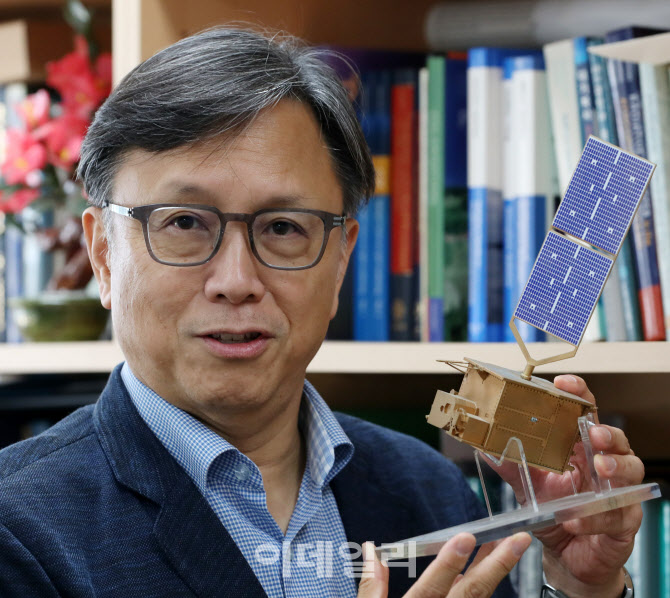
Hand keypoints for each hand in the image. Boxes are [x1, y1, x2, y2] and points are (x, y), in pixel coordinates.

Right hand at [356, 532, 530, 597]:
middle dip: (496, 565)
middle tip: (516, 541)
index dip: (449, 563)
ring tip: (509, 547)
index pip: (432, 588)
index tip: (465, 538)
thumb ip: (371, 587)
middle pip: (471, 594)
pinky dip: (486, 594)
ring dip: (496, 575)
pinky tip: (492, 576)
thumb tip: (369, 549)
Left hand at [492, 374, 643, 597]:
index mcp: (580, 450)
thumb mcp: (528, 486)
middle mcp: (604, 465)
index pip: (585, 414)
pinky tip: (575, 519)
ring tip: (599, 467)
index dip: (579, 395)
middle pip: (617, 438)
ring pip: (632, 469)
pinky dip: (594, 516)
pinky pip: (617, 515)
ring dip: (616, 466)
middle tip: (594, 433)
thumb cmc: (555, 513)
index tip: (564, 382)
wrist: (567, 556)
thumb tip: (483, 446)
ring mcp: (619, 492)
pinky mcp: (624, 522)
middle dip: (607, 432)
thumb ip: (511, 465)